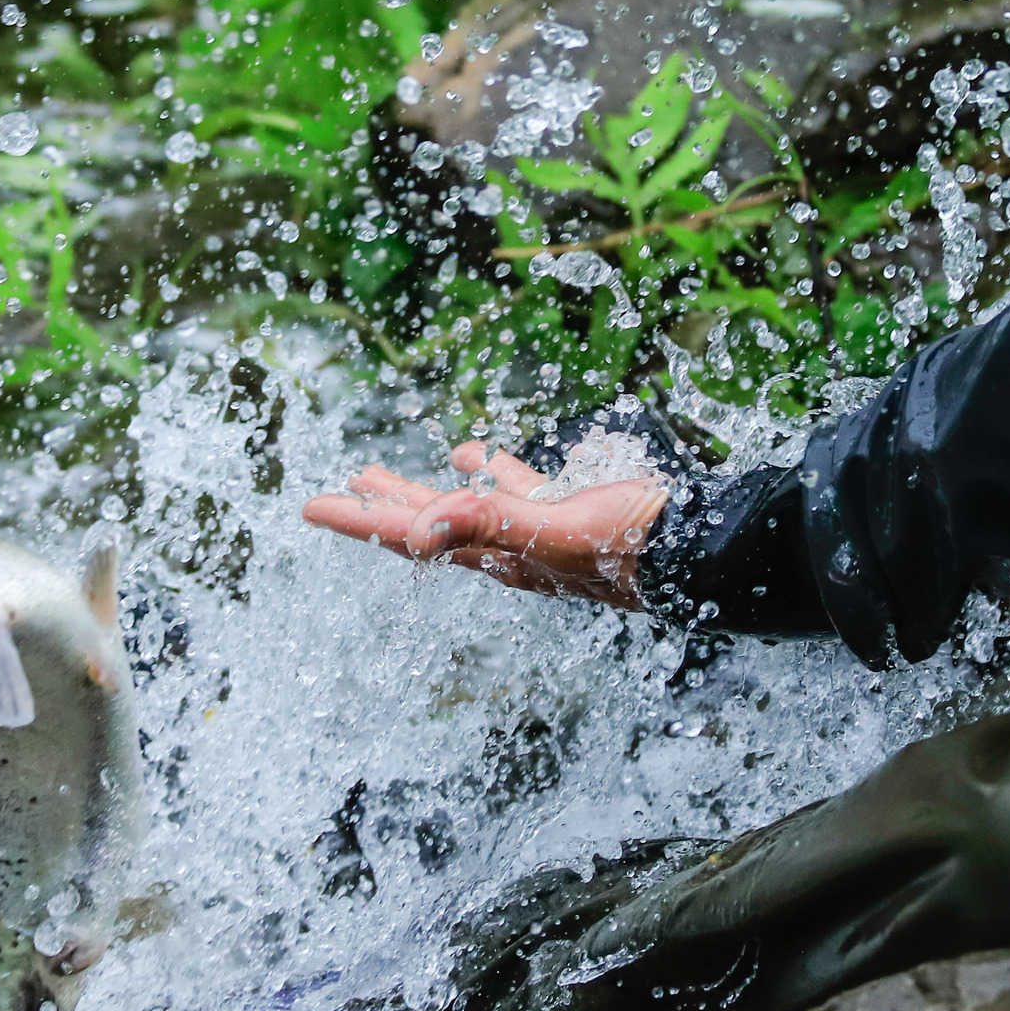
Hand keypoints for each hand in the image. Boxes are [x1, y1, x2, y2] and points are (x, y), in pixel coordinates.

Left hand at [300, 440, 672, 607]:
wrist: (701, 548)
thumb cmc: (635, 545)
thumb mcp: (559, 532)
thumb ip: (492, 524)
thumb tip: (416, 531)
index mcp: (499, 556)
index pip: (410, 537)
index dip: (357, 520)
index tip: (308, 506)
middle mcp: (510, 549)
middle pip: (426, 526)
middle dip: (379, 506)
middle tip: (335, 491)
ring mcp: (539, 531)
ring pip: (464, 507)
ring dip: (422, 490)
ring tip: (380, 475)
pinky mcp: (568, 511)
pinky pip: (515, 491)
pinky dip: (488, 473)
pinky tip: (472, 454)